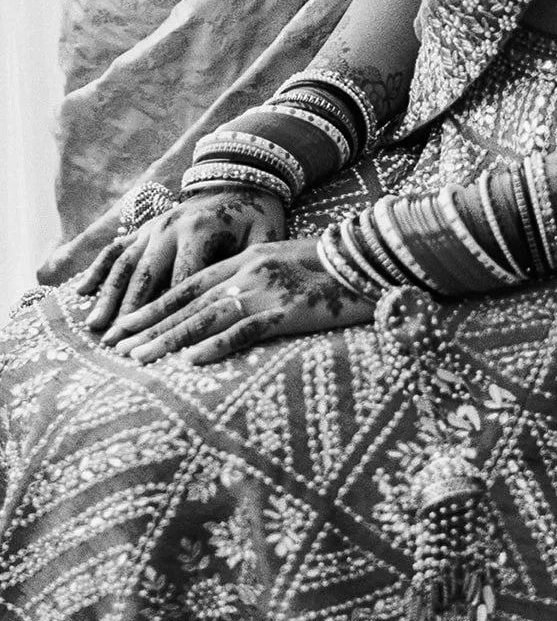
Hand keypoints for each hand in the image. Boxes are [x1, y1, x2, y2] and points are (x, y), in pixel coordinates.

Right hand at [81, 190, 286, 334]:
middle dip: (130, 312)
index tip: (161, 342)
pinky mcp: (144, 227)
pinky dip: (98, 269)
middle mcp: (169, 227)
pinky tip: (82, 292)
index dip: (171, 314)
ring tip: (95, 326)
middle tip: (116, 344)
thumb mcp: (264, 237)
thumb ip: (251, 266)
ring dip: (108, 296)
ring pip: (125, 265)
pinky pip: (116, 248)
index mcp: (199, 231)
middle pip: (146, 277)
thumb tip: (243, 304)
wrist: (241, 178)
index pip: (182, 282)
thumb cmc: (258, 217)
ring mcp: (152, 226)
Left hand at [100, 239, 374, 364]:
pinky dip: (217, 346)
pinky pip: (246, 331)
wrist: (375, 261)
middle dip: (149, 325)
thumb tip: (227, 309)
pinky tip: (192, 361)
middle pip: (189, 302)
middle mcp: (250, 270)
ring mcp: (268, 290)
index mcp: (248, 258)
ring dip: (169, 339)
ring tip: (139, 358)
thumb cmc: (336, 268)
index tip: (126, 325)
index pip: (189, 285)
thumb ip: (257, 280)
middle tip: (116, 346)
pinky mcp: (290, 310)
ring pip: (207, 317)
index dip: (155, 306)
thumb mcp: (288, 264)